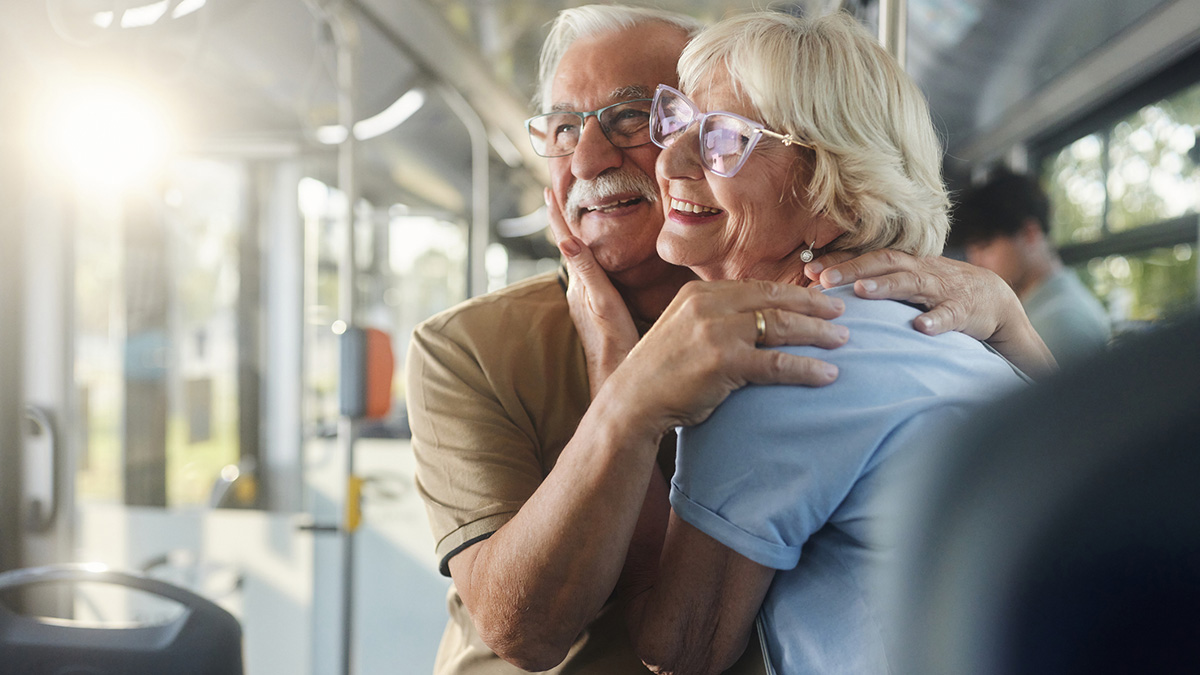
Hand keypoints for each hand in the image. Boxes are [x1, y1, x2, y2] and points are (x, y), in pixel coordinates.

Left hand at [546, 188, 638, 396]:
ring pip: (579, 260)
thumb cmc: (616, 342)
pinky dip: (588, 256)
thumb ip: (587, 271)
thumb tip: (566, 238)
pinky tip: (593, 258)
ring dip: (574, 237)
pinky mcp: (597, 309)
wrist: (618, 377)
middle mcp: (579, 289)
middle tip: (556, 195)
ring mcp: (586, 300)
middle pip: (569, 247)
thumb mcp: (603, 302)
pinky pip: (590, 273)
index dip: (557, 216)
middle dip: (563, 220)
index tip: (548, 191)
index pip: (566, 241)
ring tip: (571, 218)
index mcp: (580, 283)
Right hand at [602, 279, 848, 434]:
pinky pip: (777, 363)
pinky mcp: (725, 362)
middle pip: (775, 299)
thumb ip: (712, 318)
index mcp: (699, 293)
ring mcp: (717, 332)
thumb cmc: (660, 373)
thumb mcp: (682, 330)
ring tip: (843, 340)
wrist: (633, 402)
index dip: (792, 292)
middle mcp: (709, 305)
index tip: (817, 299)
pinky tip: (827, 374)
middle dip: (814, 305)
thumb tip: (750, 319)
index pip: (757, 287)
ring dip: (818, 333)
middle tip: (842, 313)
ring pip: (782, 326)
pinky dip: (806, 368)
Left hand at [806, 249, 1056, 377]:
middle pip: (884, 263)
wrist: (992, 298)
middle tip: (823, 280)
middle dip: (852, 269)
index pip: (867, 258)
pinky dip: (936, 320)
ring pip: (912, 282)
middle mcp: (920, 271)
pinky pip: (949, 314)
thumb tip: (822, 286)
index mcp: (904, 265)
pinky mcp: (963, 310)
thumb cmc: (937, 292)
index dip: (838, 262)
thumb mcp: (905, 284)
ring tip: (861, 291)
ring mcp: (941, 289)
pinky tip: (920, 328)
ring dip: (886, 286)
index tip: (808, 271)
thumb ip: (872, 283)